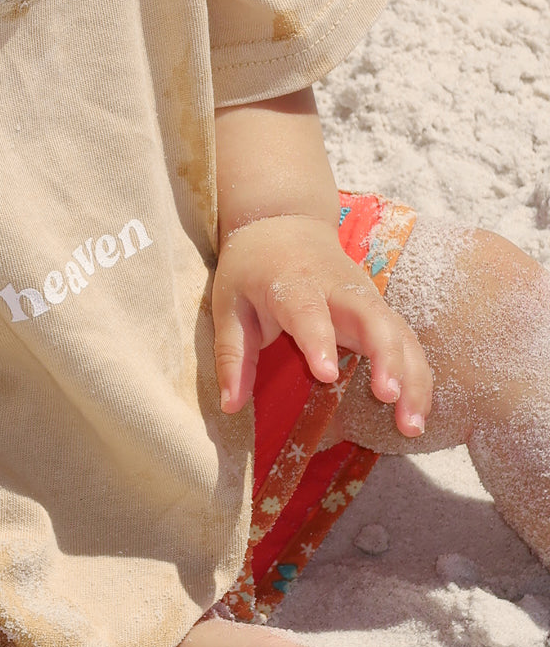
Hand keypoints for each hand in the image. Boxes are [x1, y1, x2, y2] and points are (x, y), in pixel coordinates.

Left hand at [211, 215, 431, 437]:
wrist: (283, 222)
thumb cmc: (252, 268)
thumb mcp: (229, 304)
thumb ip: (232, 356)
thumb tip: (230, 407)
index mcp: (293, 283)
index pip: (308, 310)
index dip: (319, 340)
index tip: (327, 373)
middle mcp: (337, 288)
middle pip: (371, 316)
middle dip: (386, 355)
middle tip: (388, 396)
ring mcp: (364, 297)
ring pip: (398, 331)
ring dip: (411, 374)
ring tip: (411, 424)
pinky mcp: (379, 310)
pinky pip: (406, 341)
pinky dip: (417, 375)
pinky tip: (417, 414)